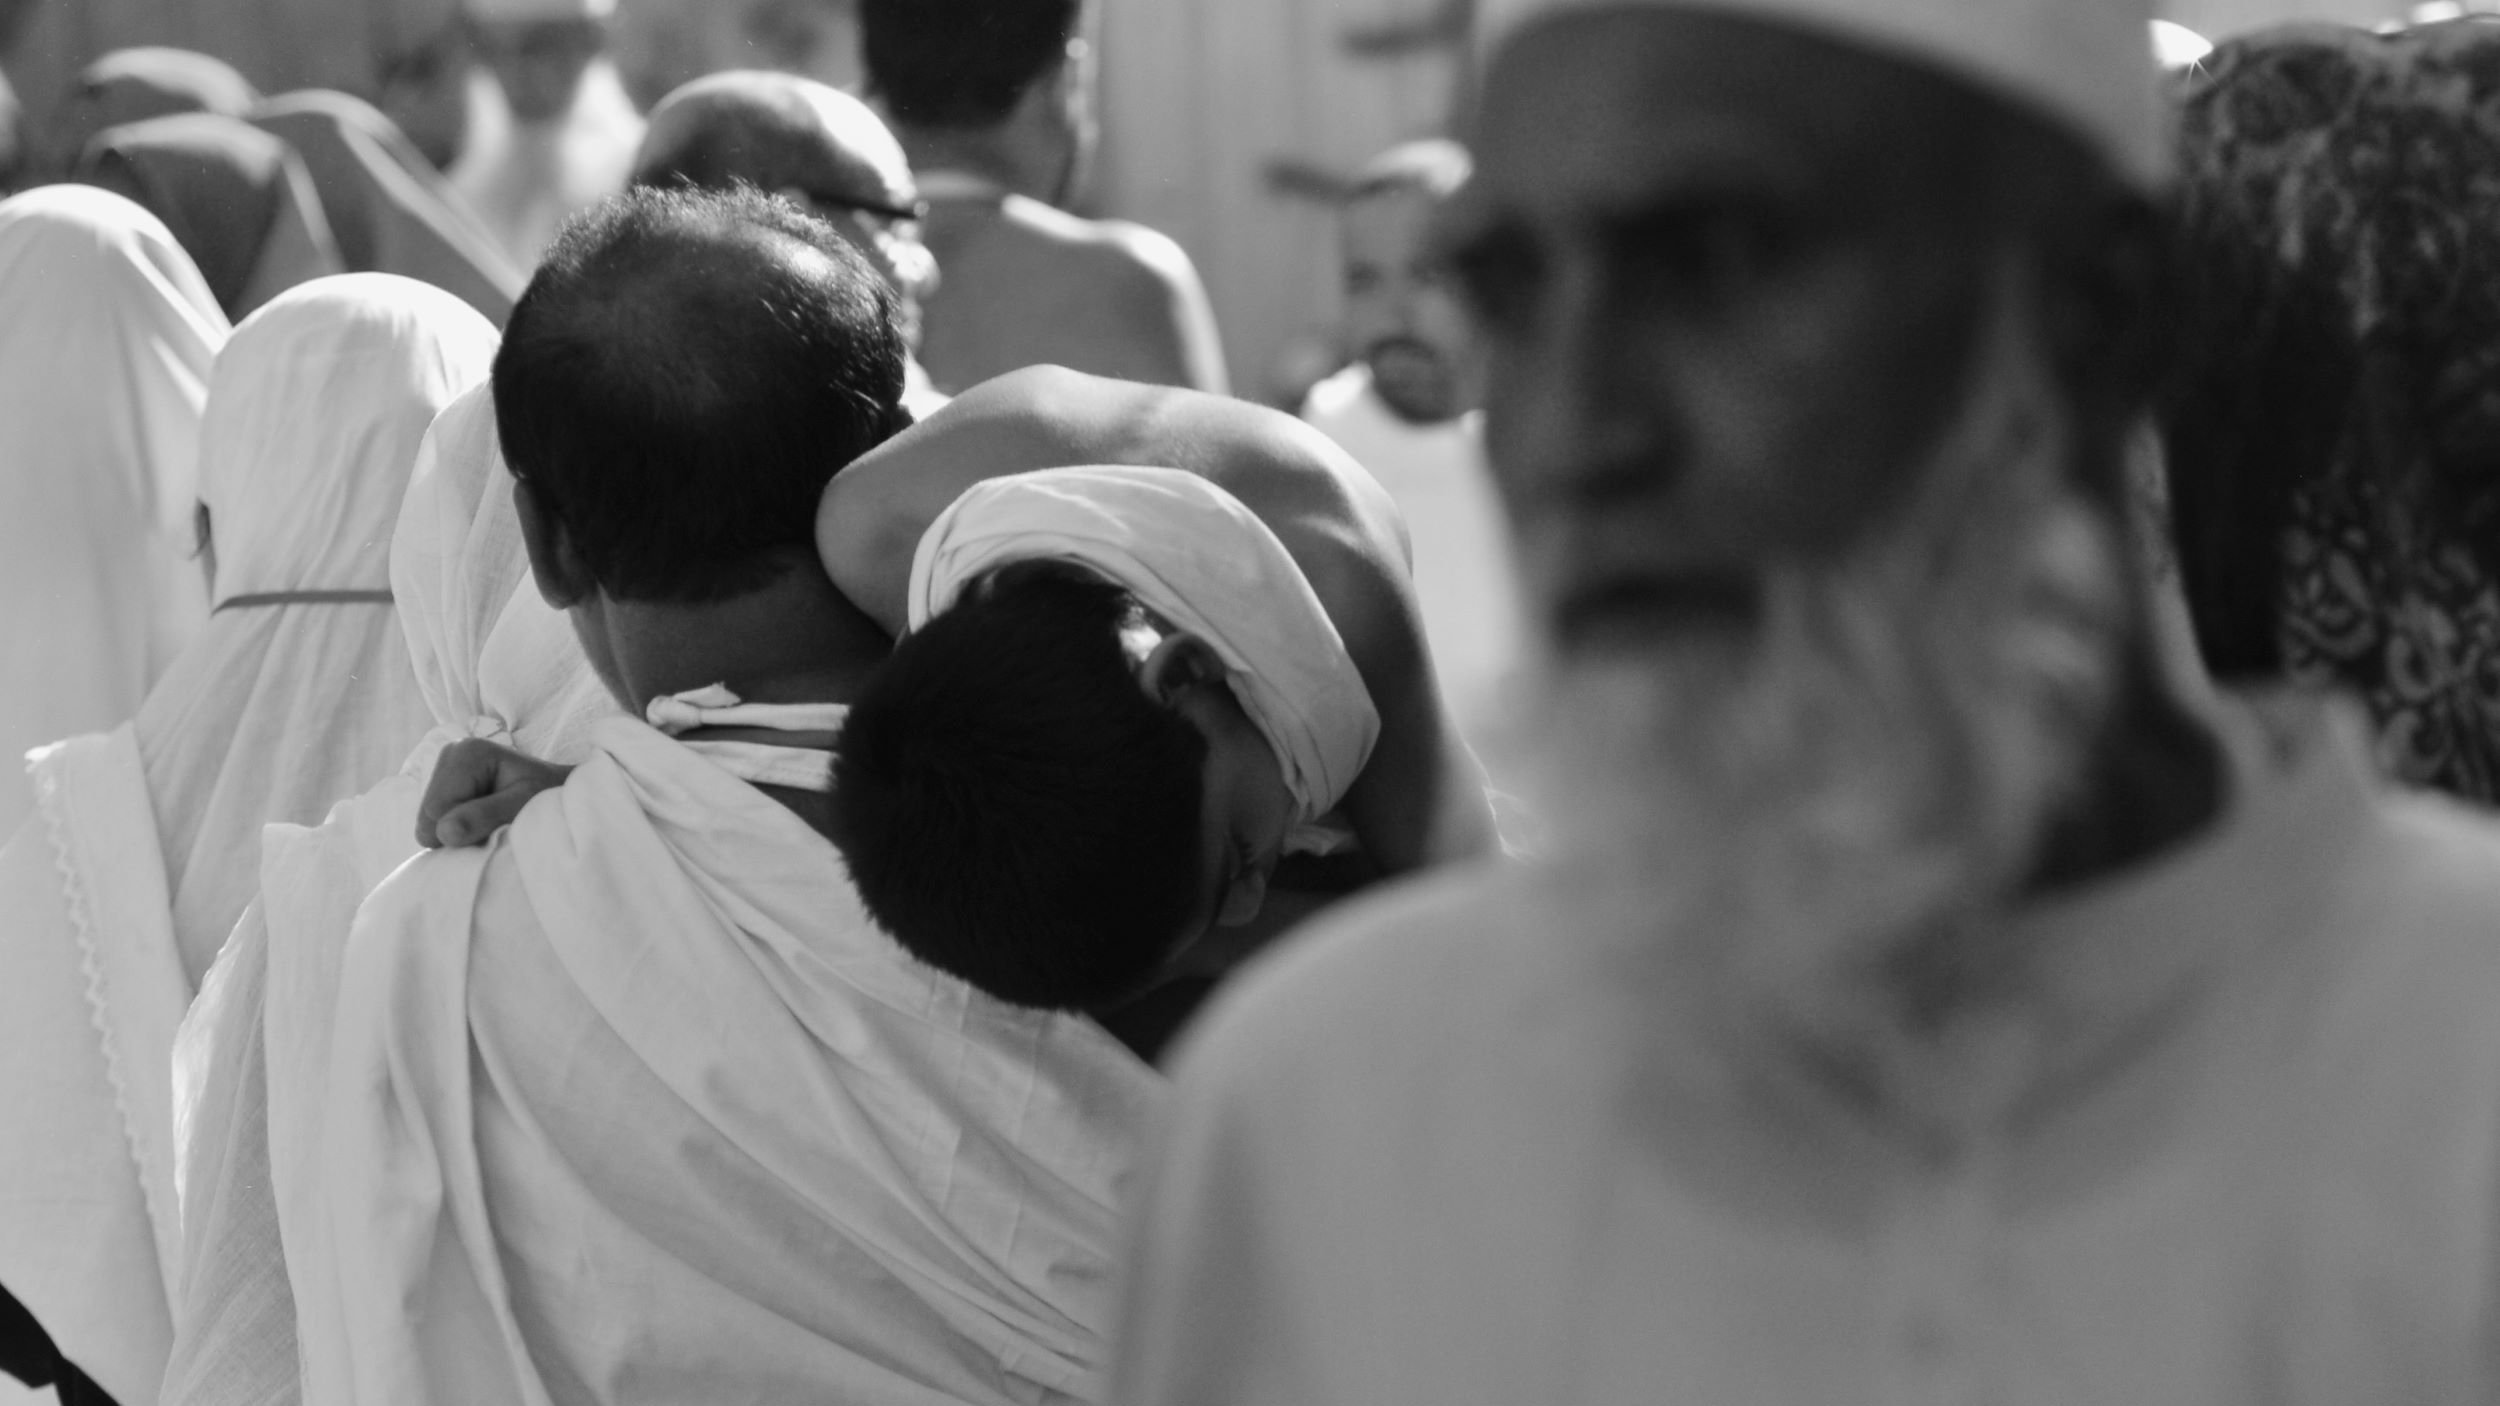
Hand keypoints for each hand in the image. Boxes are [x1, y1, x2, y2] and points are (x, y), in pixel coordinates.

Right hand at [416, 737, 572, 848]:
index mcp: (466, 752)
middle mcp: (449, 754)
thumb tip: (445, 833)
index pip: (438, 809)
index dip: (464, 829)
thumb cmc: (547, 797)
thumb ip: (486, 816)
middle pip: (428, 816)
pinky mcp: (444, 786)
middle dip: (459, 832)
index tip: (499, 823)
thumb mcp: (524, 806)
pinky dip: (456, 831)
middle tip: (496, 825)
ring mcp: (444, 770)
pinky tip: (480, 823)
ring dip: (458, 833)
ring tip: (491, 823)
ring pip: (428, 824)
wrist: (556, 791)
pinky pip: (433, 824)